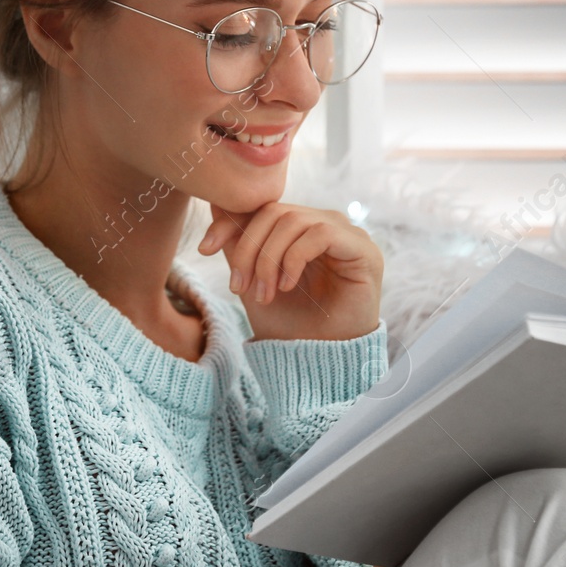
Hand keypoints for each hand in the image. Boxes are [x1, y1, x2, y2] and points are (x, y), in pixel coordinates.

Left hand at [198, 200, 381, 341]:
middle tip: (239, 286)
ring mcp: (346, 233)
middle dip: (248, 249)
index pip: (261, 208)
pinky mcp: (361, 247)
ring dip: (269, 259)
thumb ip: (239, 245)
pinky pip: (321, 234)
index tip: (204, 249)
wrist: (321, 360)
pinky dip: (294, 258)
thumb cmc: (290, 324)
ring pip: (293, 220)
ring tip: (265, 294)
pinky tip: (287, 286)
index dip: (230, 223)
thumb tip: (216, 206)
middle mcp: (324, 224)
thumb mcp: (254, 281)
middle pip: (274, 212)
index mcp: (300, 229)